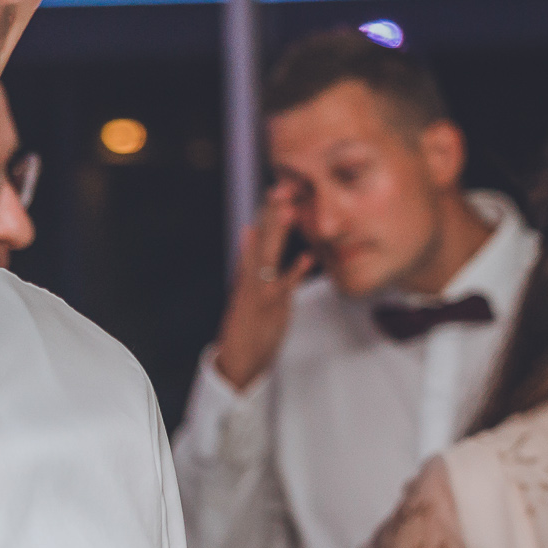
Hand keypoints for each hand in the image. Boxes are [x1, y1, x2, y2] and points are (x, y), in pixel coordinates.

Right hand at [213, 190, 312, 389]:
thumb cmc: (250, 324)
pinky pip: (284, 289)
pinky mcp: (269, 309)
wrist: (238, 361)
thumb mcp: (249, 287)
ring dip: (278, 234)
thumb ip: (251, 260)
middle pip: (262, 239)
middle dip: (272, 213)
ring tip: (289, 210)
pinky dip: (295, 272)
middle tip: (282, 186)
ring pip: (269, 257)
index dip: (269, 212)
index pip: (260, 235)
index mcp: (250, 271)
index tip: (282, 187)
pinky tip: (309, 257)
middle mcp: (252, 278)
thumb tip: (250, 230)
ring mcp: (260, 292)